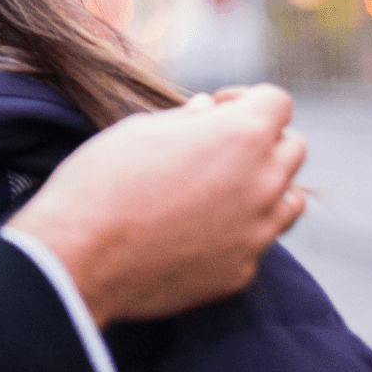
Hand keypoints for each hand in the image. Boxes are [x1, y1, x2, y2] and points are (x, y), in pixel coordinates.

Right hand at [3, 84, 305, 326]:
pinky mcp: (241, 272)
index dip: (245, 99)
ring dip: (264, 188)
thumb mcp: (140, 130)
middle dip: (261, 141)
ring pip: (289, 200)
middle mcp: (262, 182)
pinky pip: (256, 243)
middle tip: (216, 148)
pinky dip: (237, 233)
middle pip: (293, 149)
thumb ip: (188, 119)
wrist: (78, 257)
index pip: (278, 102)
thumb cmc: (101, 181)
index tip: (215, 109)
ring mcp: (257, 233)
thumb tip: (208, 110)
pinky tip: (194, 232)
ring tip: (218, 190)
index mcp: (241, 135)